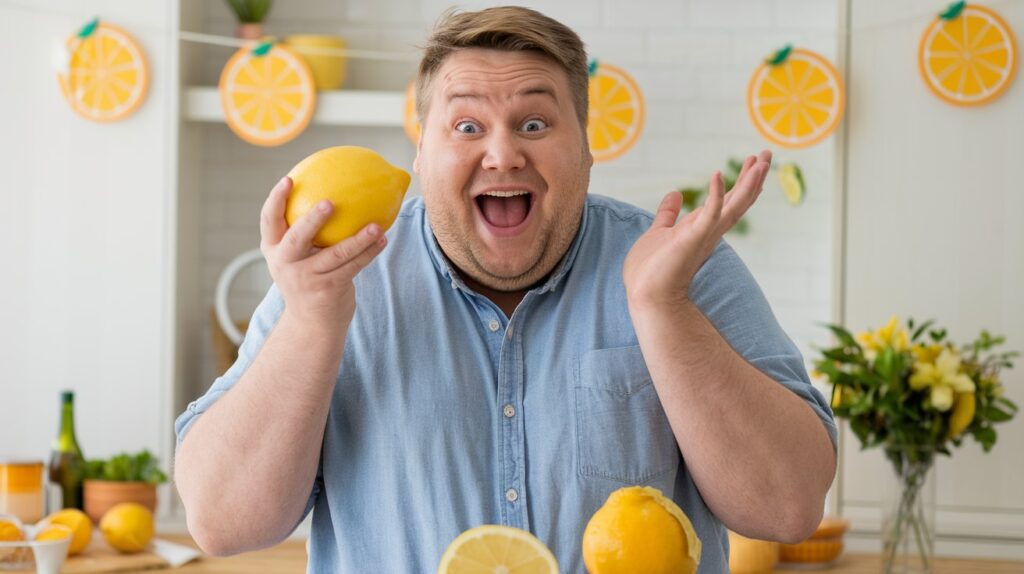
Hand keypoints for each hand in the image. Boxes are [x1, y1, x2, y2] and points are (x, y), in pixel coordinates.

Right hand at [259, 177, 387, 330]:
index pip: (268, 221)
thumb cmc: (309, 280)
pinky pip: (353, 266)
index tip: (288, 179)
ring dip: (359, 238)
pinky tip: (383, 240)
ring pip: (336, 253)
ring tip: (376, 226)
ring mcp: (305, 278)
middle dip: (312, 219)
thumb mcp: (298, 259)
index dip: (275, 200)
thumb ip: (307, 234)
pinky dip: (369, 252)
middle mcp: (285, 263)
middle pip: (297, 237)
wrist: (311, 324)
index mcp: (274, 250)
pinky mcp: (327, 290)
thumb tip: (335, 192)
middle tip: (329, 202)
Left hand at [623, 150, 771, 310]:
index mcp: (702, 229)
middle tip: (766, 153)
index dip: (741, 183)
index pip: (728, 202)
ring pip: (734, 205)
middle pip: (739, 200)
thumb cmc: (650, 271)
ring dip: (748, 182)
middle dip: (753, 177)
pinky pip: (708, 214)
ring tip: (761, 160)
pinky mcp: (692, 238)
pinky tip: (717, 175)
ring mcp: (703, 235)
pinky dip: (714, 195)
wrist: (646, 296)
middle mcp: (709, 232)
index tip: (753, 163)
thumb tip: (674, 194)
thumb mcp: (659, 233)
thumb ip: (668, 214)